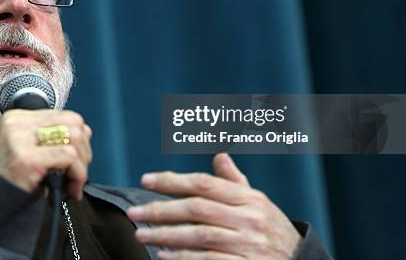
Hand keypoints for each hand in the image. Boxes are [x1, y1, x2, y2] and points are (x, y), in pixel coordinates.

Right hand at [0, 109, 92, 199]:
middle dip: (84, 151)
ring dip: (81, 166)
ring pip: (74, 138)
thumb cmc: (7, 181)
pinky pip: (68, 158)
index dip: (79, 138)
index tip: (78, 159)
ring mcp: (20, 140)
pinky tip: (70, 189)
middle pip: (73, 124)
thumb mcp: (25, 150)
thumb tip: (86, 131)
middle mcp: (16, 123)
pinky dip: (77, 175)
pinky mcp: (27, 159)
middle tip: (78, 173)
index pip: (64, 115)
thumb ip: (51, 138)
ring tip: (73, 184)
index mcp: (16, 117)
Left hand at [127, 153, 300, 258]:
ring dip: (166, 235)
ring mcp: (248, 244)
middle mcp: (248, 218)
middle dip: (161, 209)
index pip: (204, 183)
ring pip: (199, 236)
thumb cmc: (272, 229)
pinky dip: (184, 259)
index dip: (172, 180)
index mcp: (249, 198)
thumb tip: (220, 155)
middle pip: (196, 209)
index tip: (145, 180)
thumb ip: (235, 182)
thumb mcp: (259, 203)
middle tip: (133, 212)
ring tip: (141, 235)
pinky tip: (164, 256)